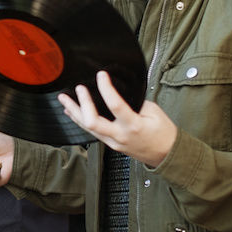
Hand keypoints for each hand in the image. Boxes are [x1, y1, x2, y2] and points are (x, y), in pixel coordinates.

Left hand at [58, 70, 176, 167]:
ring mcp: (112, 142)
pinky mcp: (110, 144)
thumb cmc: (163, 134)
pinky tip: (72, 112)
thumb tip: (120, 92)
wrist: (167, 155)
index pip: (115, 105)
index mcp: (133, 126)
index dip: (106, 89)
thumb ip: (135, 102)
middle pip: (92, 122)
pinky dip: (80, 120)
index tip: (101, 75)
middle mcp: (119, 135)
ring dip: (74, 111)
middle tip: (79, 88)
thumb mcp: (155, 113)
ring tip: (64, 98)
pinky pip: (90, 132)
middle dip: (82, 104)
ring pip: (87, 128)